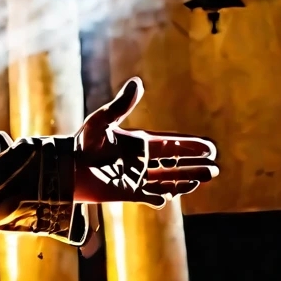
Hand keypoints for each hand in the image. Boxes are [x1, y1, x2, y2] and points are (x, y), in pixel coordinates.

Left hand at [71, 78, 218, 205]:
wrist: (65, 167)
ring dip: (186, 181)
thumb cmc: (82, 142)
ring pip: (167, 181)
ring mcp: (135, 178)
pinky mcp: (127, 193)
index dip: (190, 147)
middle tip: (214, 168)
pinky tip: (170, 197)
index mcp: (138, 144)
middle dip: (194, 166)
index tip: (209, 148)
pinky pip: (150, 197)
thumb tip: (137, 82)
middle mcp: (140, 161)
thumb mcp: (102, 121)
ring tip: (205, 178)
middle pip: (174, 165)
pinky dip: (161, 198)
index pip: (171, 145)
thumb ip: (122, 105)